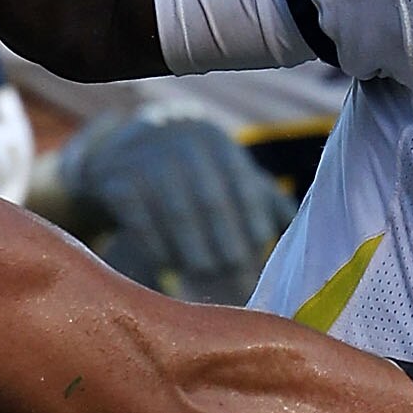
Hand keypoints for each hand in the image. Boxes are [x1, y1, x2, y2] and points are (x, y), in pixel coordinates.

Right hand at [58, 105, 293, 304]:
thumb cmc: (188, 171)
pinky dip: (158, 247)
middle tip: (235, 273)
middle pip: (210, 201)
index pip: (241, 181)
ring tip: (205, 273)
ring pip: (177, 214)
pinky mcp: (116, 182)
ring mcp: (145, 158)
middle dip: (225, 241)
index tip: (258, 250)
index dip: (252, 218)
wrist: (120, 153)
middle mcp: (180, 141)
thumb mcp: (223, 169)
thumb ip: (261, 195)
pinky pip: (142, 222)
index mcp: (214, 138)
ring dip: (194, 250)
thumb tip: (296, 223)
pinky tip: (169, 266)